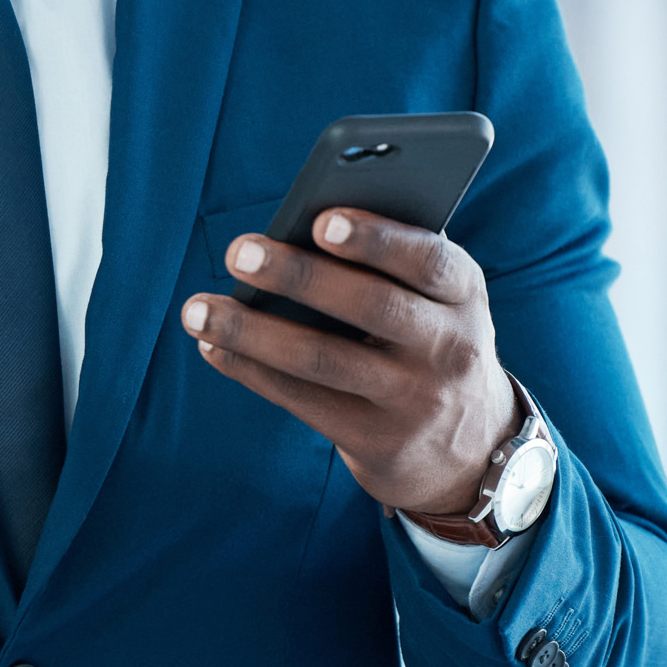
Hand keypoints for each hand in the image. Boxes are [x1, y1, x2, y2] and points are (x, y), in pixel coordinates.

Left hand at [181, 210, 518, 517]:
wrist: (468, 446)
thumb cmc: (430, 340)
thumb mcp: (438, 300)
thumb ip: (391, 264)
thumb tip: (297, 229)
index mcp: (465, 293)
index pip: (428, 261)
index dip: (377, 240)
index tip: (321, 220)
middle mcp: (449, 347)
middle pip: (371, 307)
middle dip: (299, 275)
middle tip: (239, 252)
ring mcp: (414, 399)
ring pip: (323, 360)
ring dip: (252, 332)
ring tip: (198, 310)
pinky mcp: (378, 441)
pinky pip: (303, 400)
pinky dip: (252, 371)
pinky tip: (214, 348)